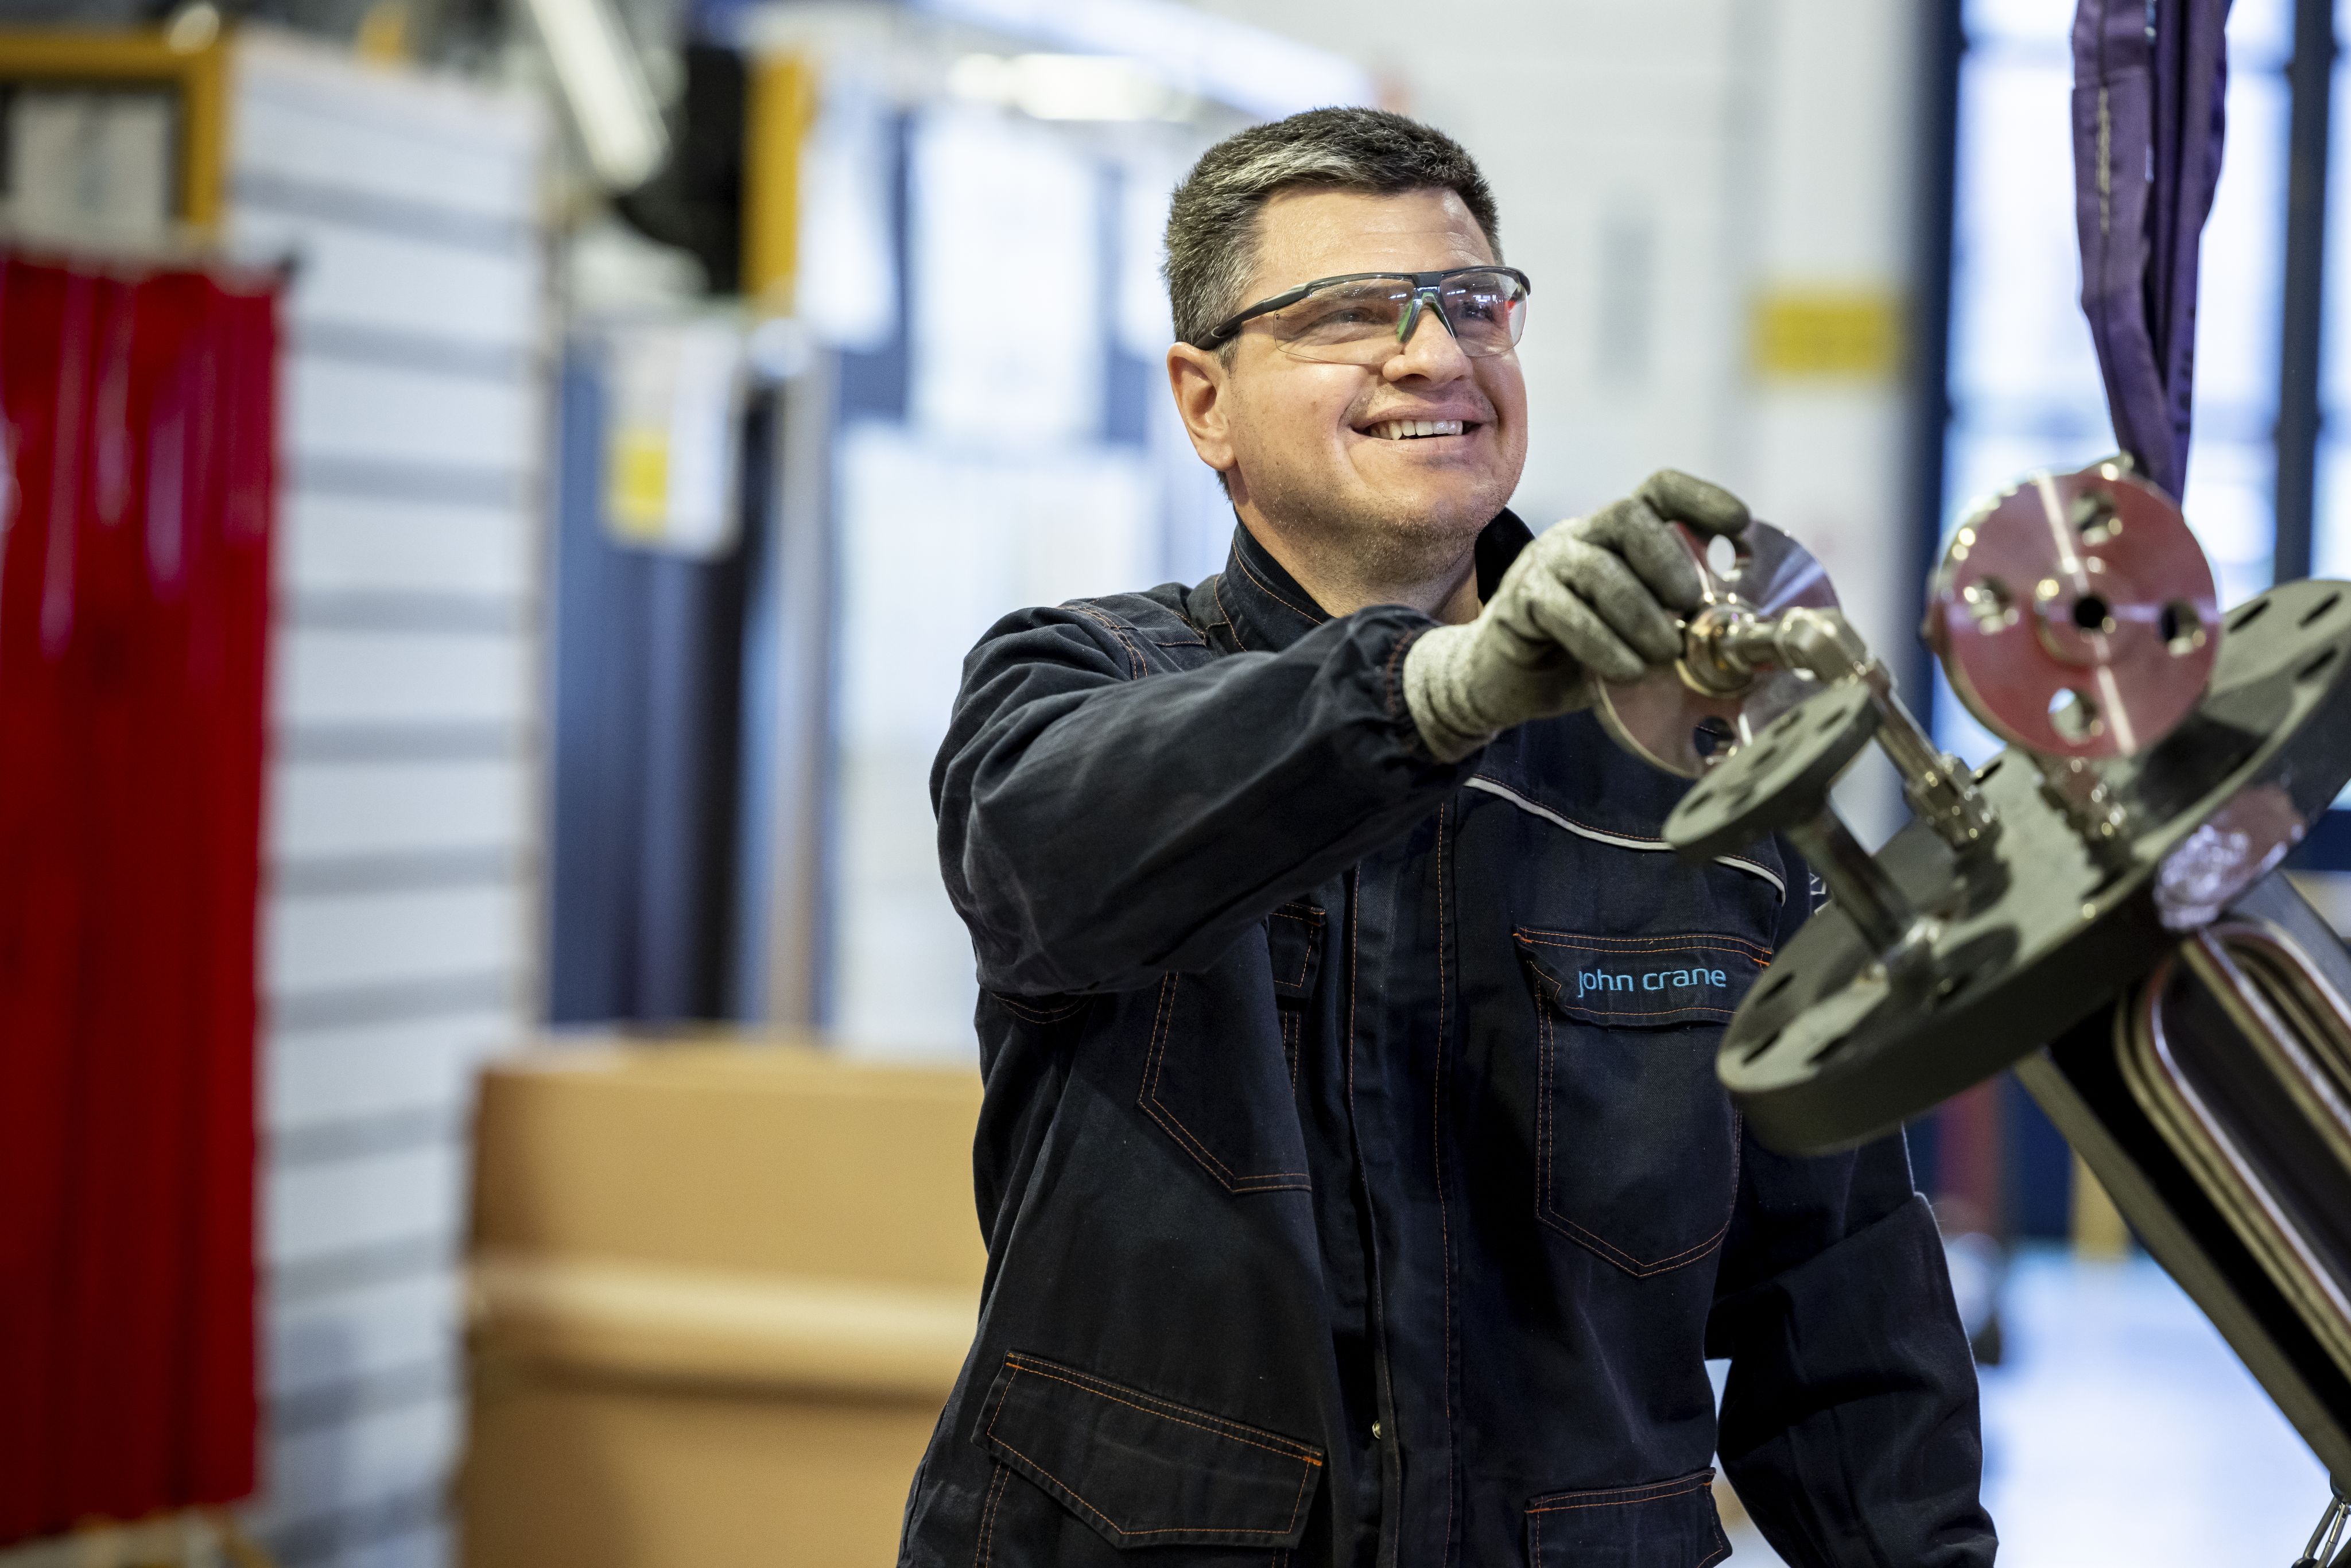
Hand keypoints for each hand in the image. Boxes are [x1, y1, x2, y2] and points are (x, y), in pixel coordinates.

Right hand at [1403, 469, 1751, 761]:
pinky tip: (1627, 671)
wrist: (1501, 682)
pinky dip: (1602, 644)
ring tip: (1664, 653)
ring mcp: (1545, 564)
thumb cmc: (1579, 657)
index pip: (1658, 491)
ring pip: (1597, 568)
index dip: (1701, 498)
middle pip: (1627, 516)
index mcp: (1615, 536)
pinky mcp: (1519, 602)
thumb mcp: (1636, 635)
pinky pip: (1563, 612)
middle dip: (1668, 561)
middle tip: (1689, 607)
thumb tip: (1731, 635)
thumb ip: (1673, 624)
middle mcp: (1580, 537)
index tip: (1740, 524)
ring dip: (1640, 615)